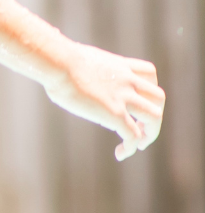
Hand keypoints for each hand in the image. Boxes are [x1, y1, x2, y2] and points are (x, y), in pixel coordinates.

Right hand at [44, 43, 164, 160]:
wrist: (59, 62)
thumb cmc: (56, 59)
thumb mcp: (72, 59)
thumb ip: (74, 65)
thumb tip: (54, 65)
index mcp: (119, 66)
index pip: (148, 73)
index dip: (147, 90)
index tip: (134, 103)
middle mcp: (127, 80)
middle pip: (158, 97)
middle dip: (153, 115)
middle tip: (140, 128)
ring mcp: (124, 97)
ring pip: (154, 116)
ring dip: (150, 133)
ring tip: (138, 145)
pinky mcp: (114, 113)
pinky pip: (133, 135)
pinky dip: (130, 147)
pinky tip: (120, 154)